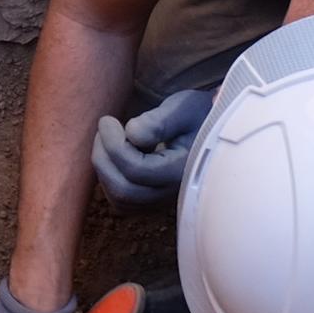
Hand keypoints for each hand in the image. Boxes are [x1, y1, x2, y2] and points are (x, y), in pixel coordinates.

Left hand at [90, 88, 214, 207]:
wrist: (210, 129)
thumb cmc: (197, 115)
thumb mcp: (183, 108)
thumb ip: (158, 122)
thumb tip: (132, 134)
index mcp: (182, 170)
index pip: (136, 169)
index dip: (113, 145)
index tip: (107, 120)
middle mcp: (172, 193)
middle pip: (124, 190)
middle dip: (103, 158)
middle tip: (105, 130)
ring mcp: (162, 202)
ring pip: (119, 200)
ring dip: (104, 170)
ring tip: (107, 141)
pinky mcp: (152, 203)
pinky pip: (122, 203)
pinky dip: (110, 181)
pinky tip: (114, 157)